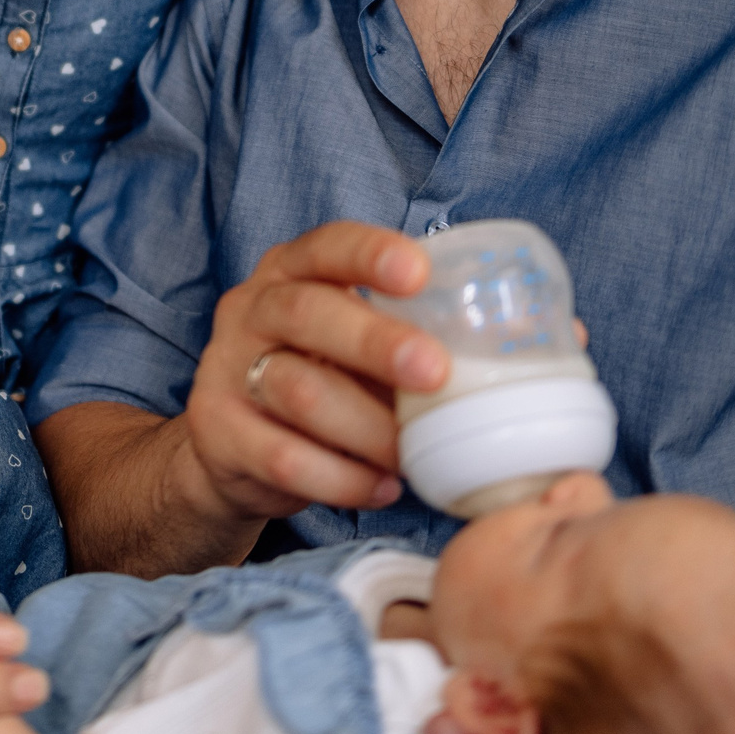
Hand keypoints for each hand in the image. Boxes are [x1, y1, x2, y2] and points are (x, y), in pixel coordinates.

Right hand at [181, 222, 448, 523]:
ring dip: (368, 428)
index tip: (419, 274)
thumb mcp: (352, 344)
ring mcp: (225, 369)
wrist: (230, 448)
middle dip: (375, 341)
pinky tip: (382, 487)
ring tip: (413, 454)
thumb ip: (408, 337)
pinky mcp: (216, 431)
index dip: (370, 254)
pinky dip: (343, 479)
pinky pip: (284, 457)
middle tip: (434, 372)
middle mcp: (251, 310)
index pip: (326, 246)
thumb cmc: (320, 380)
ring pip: (298, 391)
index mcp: (290, 272)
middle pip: (306, 313)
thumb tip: (518, 347)